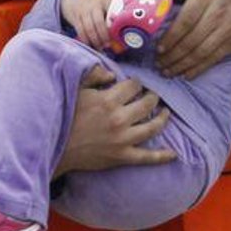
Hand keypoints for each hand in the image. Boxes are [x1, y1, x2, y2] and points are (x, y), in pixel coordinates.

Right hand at [54, 66, 175, 176]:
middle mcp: (119, 119)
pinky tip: (173, 154)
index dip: (137, 83)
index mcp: (108, 100)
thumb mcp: (76, 90)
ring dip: (162, 118)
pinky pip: (147, 157)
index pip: (134, 86)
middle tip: (153, 95)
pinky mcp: (122, 157)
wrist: (56, 148)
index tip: (136, 84)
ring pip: (152, 127)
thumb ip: (94, 76)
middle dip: (152, 97)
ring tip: (165, 112)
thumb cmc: (65, 116)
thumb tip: (112, 73)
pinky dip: (162, 156)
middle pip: (147, 104)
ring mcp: (123, 140)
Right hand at [60, 0, 114, 49]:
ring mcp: (83, 12)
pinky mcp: (76, 18)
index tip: (119, 32)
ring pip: (89, 28)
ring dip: (95, 40)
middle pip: (99, 22)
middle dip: (104, 35)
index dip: (115, 22)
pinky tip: (91, 45)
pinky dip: (86, 40)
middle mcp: (93, 5)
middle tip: (108, 45)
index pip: (111, 10)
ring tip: (101, 47)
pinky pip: (80, 31)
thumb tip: (134, 1)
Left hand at [158, 0, 230, 78]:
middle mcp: (217, 12)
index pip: (184, 21)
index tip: (159, 49)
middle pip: (190, 40)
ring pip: (200, 52)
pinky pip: (212, 59)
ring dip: (181, 65)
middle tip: (159, 64)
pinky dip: (198, 68)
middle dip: (172, 56)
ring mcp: (227, 29)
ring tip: (168, 71)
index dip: (170, 38)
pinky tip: (186, 73)